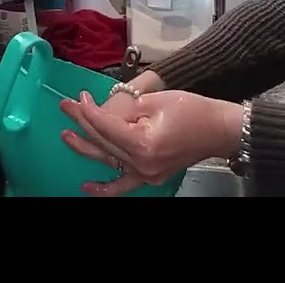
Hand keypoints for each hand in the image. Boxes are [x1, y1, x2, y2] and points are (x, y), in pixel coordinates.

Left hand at [59, 90, 243, 196]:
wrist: (218, 129)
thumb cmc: (191, 110)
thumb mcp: (155, 100)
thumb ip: (125, 110)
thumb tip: (101, 113)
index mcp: (142, 143)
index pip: (105, 127)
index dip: (89, 111)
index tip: (79, 97)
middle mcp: (141, 163)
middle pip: (104, 142)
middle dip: (83, 122)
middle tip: (66, 107)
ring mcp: (146, 174)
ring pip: (108, 160)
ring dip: (86, 148)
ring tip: (66, 135)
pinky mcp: (150, 177)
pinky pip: (124, 184)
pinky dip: (106, 188)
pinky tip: (87, 187)